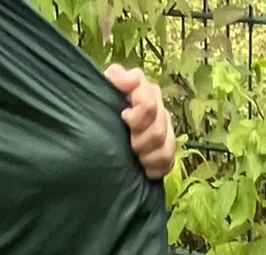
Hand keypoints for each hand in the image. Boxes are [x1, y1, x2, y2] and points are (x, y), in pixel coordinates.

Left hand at [106, 64, 176, 178]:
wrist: (97, 131)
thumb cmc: (100, 105)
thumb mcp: (104, 86)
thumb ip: (117, 77)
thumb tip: (132, 80)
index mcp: (145, 90)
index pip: (150, 105)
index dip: (137, 117)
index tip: (123, 118)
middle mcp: (159, 107)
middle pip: (159, 130)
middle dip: (140, 141)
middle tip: (128, 143)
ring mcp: (165, 129)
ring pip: (165, 147)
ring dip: (147, 155)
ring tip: (134, 155)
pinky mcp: (166, 150)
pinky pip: (168, 161)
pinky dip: (154, 167)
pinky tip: (143, 166)